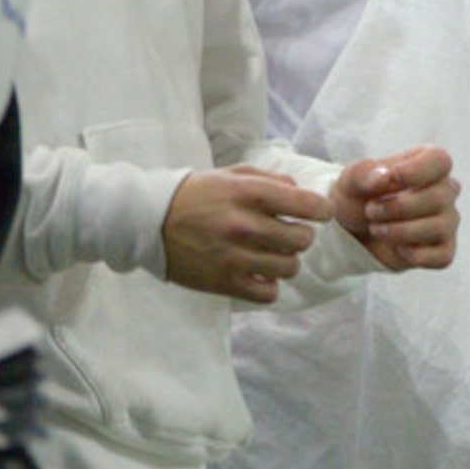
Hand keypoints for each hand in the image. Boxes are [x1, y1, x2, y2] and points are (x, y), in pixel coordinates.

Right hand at [160, 167, 325, 302]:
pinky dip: (270, 285)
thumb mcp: (228, 175)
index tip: (318, 213)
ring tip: (274, 255)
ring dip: (287, 261)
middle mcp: (243, 226)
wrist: (149, 222)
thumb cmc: (194, 195)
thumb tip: (297, 189)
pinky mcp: (224, 283)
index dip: (320, 209)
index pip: (304, 203)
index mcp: (247, 194)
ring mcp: (234, 257)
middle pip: (302, 240)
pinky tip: (260, 274)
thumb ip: (266, 179)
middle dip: (302, 236)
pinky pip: (268, 293)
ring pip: (289, 268)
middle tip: (291, 234)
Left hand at [330, 145, 458, 271]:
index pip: (440, 161)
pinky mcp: (444, 249)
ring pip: (438, 228)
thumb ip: (364, 173)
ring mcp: (447, 221)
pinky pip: (441, 256)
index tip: (390, 178)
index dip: (416, 171)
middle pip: (438, 198)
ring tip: (376, 229)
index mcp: (429, 163)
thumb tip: (384, 178)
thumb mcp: (352, 178)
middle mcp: (445, 190)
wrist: (354, 227)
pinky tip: (397, 248)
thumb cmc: (361, 194)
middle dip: (397, 208)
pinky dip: (414, 255)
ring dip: (400, 231)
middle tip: (370, 211)